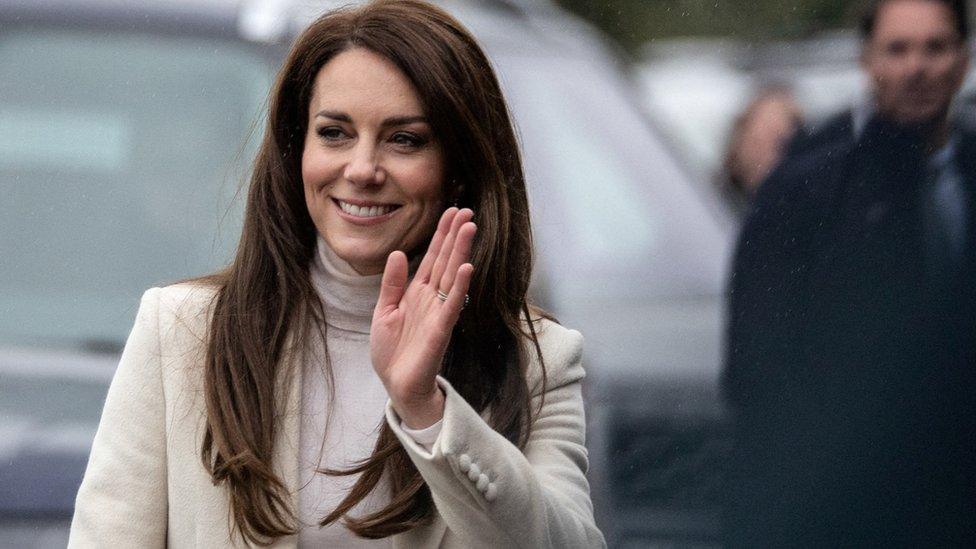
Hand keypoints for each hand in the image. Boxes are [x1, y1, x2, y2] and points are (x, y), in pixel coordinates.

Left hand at [371, 207, 475, 428]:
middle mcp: (431, 298)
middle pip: (445, 260)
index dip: (441, 235)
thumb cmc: (391, 352)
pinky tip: (467, 267)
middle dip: (455, 235)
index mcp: (416, 293)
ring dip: (461, 252)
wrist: (397, 385)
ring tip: (470, 227)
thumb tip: (400, 253)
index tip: (451, 212)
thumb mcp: (383, 311)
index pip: (432, 258)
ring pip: (452, 275)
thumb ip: (392, 284)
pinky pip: (452, 304)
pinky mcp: (441, 329)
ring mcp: (438, 312)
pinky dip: (459, 286)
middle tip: (467, 210)